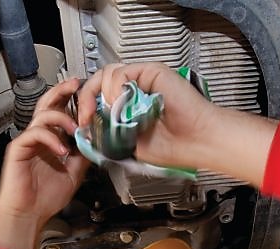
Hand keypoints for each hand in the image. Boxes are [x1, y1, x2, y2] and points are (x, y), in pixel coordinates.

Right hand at [0, 78, 89, 248]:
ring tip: (75, 129)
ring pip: (42, 115)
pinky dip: (51, 138)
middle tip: (76, 84)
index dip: (72, 101)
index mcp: (51, 141)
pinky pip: (34, 133)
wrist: (28, 215)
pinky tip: (62, 151)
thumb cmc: (45, 198)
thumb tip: (98, 142)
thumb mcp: (74, 174)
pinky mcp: (18, 148)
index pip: (61, 113)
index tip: (87, 94)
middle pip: (48, 104)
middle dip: (62, 91)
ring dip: (62, 118)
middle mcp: (39, 138)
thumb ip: (83, 156)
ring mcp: (28, 142)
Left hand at [76, 63, 276, 186]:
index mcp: (129, 105)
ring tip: (110, 114)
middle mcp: (135, 89)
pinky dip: (116, 88)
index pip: (99, 96)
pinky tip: (123, 104)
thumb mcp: (128, 143)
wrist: (196, 142)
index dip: (88, 106)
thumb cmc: (172, 147)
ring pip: (107, 74)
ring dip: (102, 96)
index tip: (84, 124)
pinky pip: (122, 72)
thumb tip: (88, 127)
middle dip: (86, 99)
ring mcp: (143, 79)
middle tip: (86, 117)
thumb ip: (109, 131)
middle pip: (99, 81)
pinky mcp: (151, 71)